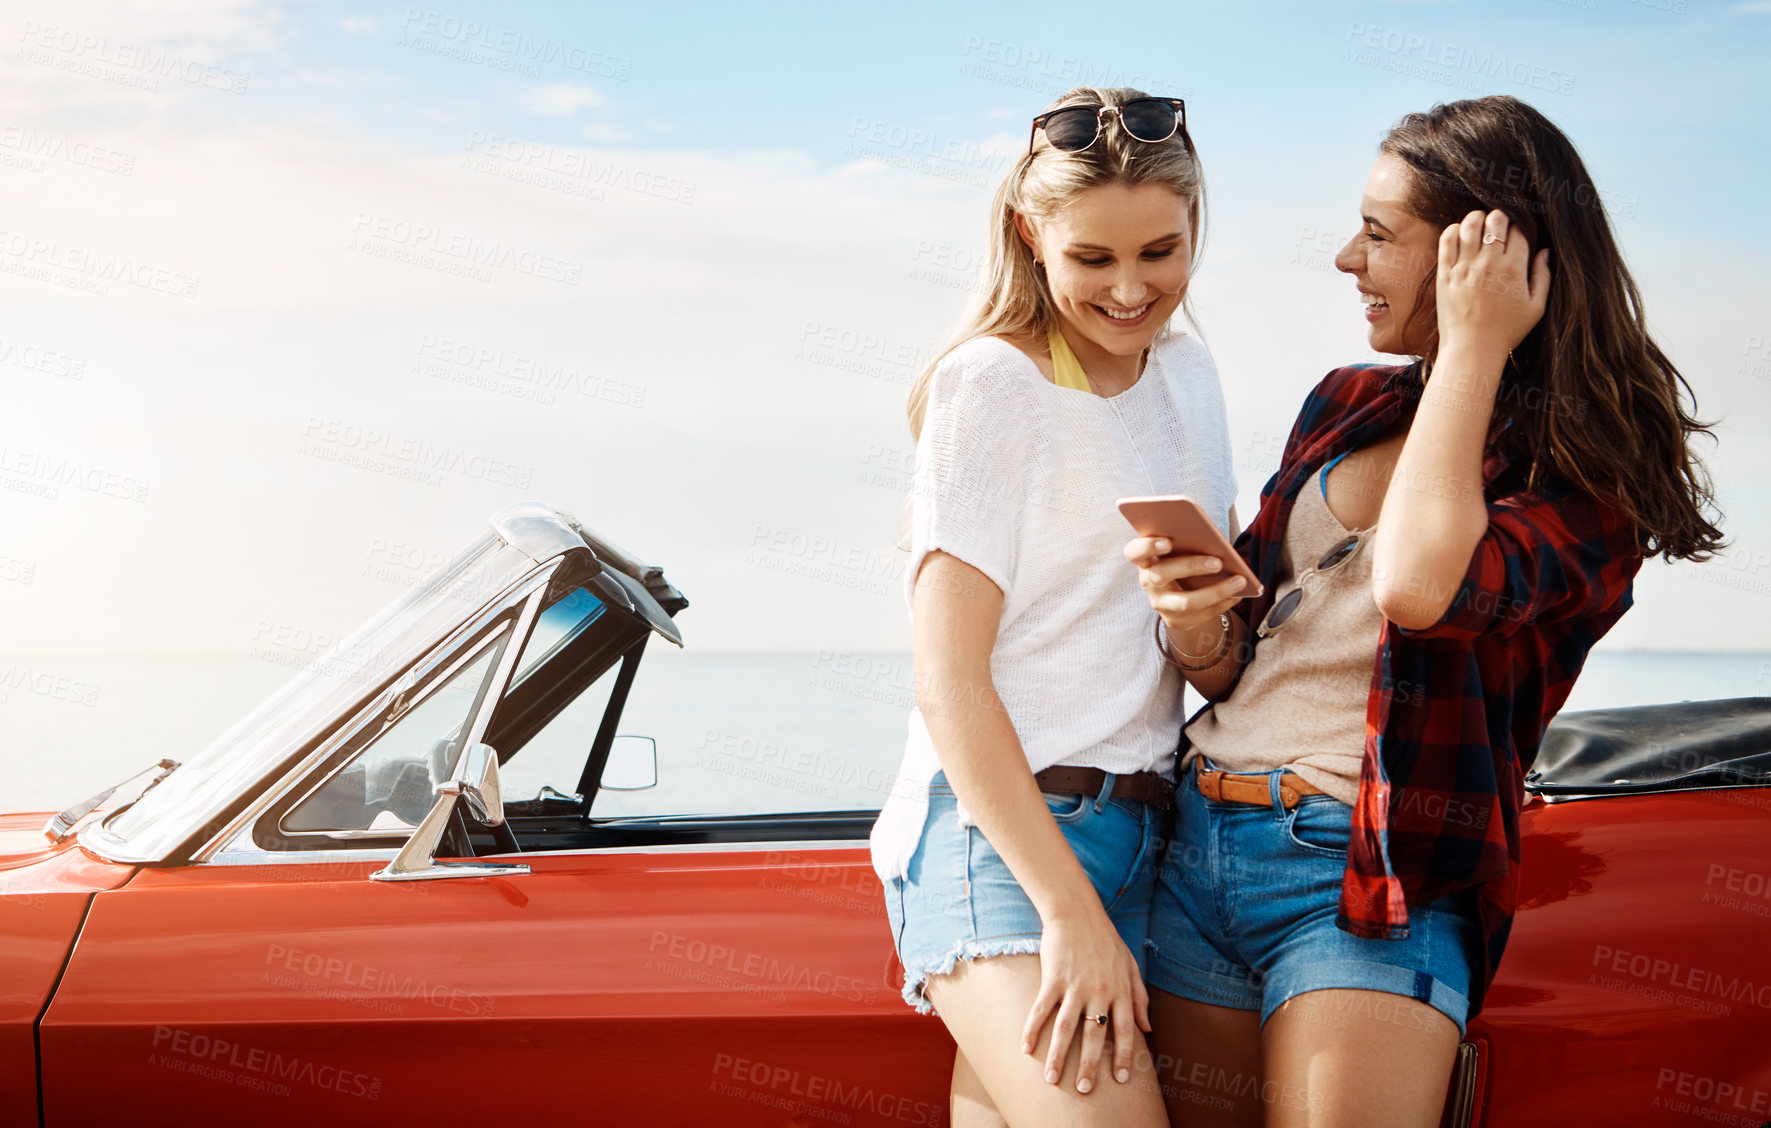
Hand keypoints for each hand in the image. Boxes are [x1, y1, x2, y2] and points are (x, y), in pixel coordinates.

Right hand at [1019, 909, 1150, 1092]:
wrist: (1076, 912)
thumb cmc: (1105, 939)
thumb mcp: (1130, 965)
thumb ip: (1140, 997)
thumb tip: (1148, 1028)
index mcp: (1120, 990)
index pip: (1125, 1030)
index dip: (1123, 1055)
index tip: (1121, 1078)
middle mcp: (1099, 991)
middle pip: (1094, 1036)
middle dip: (1089, 1066)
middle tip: (1084, 1090)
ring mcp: (1074, 985)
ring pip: (1066, 1029)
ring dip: (1059, 1056)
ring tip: (1052, 1079)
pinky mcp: (1052, 978)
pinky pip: (1041, 1010)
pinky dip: (1033, 1030)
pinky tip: (1026, 1049)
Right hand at [1124, 536, 1247, 638]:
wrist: (1176, 596)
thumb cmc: (1180, 561)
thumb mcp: (1178, 551)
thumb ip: (1187, 542)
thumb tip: (1215, 542)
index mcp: (1144, 559)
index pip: (1134, 552)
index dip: (1147, 546)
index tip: (1168, 541)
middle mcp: (1148, 582)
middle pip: (1162, 574)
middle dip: (1191, 566)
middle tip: (1218, 562)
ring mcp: (1159, 604)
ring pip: (1185, 602)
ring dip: (1216, 591)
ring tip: (1240, 581)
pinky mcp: (1175, 620)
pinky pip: (1201, 614)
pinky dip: (1223, 603)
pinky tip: (1239, 594)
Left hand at [1435, 209, 1551, 354]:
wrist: (1472, 349)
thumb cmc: (1506, 331)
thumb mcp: (1536, 307)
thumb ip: (1542, 276)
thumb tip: (1544, 252)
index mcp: (1514, 270)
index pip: (1518, 230)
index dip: (1519, 226)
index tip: (1516, 232)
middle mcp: (1489, 265)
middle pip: (1496, 221)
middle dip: (1500, 217)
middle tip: (1498, 225)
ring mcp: (1465, 268)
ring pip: (1470, 225)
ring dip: (1476, 219)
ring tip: (1479, 225)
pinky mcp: (1445, 274)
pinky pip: (1447, 240)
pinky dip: (1453, 230)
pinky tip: (1459, 233)